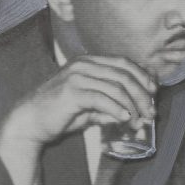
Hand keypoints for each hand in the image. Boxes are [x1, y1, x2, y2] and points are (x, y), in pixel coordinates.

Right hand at [0, 55, 154, 151]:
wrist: (30, 122)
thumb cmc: (62, 113)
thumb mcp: (93, 106)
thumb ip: (114, 103)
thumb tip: (140, 113)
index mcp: (88, 62)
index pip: (124, 63)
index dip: (143, 77)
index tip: (153, 94)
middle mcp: (83, 65)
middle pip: (124, 75)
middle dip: (142, 95)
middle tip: (150, 112)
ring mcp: (76, 77)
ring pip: (117, 88)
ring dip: (133, 106)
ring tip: (139, 121)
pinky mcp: (71, 92)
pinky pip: (103, 99)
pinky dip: (118, 109)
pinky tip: (125, 119)